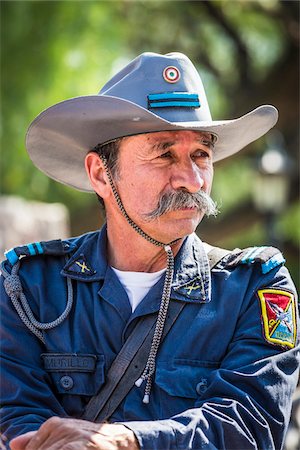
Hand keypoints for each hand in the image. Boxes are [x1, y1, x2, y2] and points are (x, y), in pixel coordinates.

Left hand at [9, 417, 139, 449]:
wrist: (120, 440)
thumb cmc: (90, 442)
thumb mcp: (64, 436)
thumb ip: (37, 439)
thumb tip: (12, 445)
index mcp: (54, 424)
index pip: (33, 449)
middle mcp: (61, 428)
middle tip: (70, 449)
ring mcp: (71, 438)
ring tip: (75, 449)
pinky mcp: (80, 446)